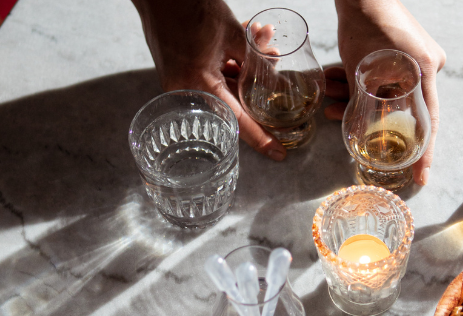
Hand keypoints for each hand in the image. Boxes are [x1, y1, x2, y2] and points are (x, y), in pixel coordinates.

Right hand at [131, 0, 285, 160]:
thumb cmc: (190, 6)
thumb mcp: (234, 35)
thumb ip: (259, 64)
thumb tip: (281, 84)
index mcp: (198, 86)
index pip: (238, 121)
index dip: (262, 138)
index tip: (279, 155)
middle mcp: (186, 90)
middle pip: (233, 101)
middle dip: (260, 86)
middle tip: (280, 76)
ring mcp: (181, 81)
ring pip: (226, 83)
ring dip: (248, 66)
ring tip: (267, 45)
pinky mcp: (180, 69)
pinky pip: (213, 73)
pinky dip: (232, 60)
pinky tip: (251, 41)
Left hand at [329, 0, 445, 184]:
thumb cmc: (365, 23)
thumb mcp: (360, 70)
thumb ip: (364, 103)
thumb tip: (363, 134)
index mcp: (426, 72)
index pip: (429, 124)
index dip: (424, 155)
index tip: (420, 179)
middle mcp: (426, 66)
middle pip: (399, 106)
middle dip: (364, 114)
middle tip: (336, 116)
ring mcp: (415, 58)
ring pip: (384, 91)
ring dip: (354, 95)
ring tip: (327, 95)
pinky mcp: (400, 51)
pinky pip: (382, 76)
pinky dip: (359, 81)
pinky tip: (334, 83)